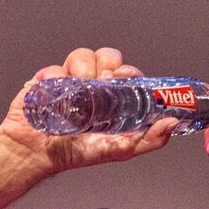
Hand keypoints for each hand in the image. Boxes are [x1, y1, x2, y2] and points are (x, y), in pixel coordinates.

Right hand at [0, 47, 178, 174]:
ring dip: (83, 70)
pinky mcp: (47, 78)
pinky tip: (55, 95)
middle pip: (108, 56)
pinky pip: (55, 66)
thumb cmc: (76, 152)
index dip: (129, 72)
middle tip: (103, 81)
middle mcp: (93, 85)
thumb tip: (173, 124)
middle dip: (108, 64)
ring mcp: (70, 79)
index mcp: (112, 97)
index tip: (125, 79)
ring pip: (83, 55)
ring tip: (79, 91)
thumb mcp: (120, 150)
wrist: (36, 153)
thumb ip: (149, 140)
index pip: (127, 72)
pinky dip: (56, 78)